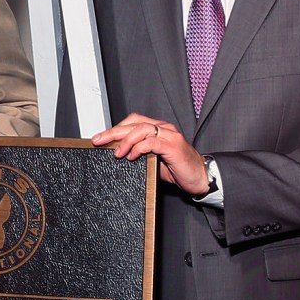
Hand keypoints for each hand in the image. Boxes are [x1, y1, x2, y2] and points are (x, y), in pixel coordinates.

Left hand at [93, 112, 210, 196]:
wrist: (201, 178)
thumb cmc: (179, 170)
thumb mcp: (155, 160)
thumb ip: (141, 153)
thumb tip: (119, 154)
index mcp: (159, 129)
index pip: (134, 121)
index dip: (116, 128)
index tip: (101, 138)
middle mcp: (165, 128)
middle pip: (134, 123)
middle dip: (113, 132)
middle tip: (98, 140)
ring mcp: (170, 136)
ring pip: (142, 129)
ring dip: (126, 140)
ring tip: (116, 152)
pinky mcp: (173, 146)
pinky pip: (151, 142)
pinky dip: (138, 147)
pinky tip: (131, 156)